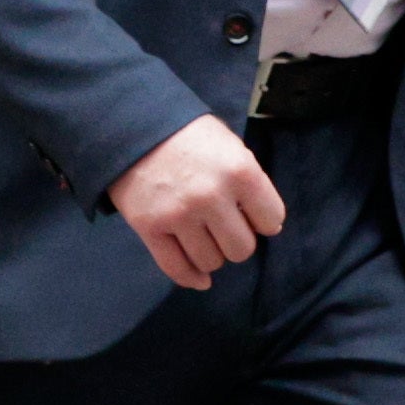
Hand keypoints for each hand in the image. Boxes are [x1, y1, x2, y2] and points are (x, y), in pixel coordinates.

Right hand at [110, 114, 284, 289]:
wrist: (133, 126)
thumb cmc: (188, 134)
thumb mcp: (229, 145)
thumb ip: (249, 181)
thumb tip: (266, 225)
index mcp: (239, 172)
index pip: (271, 220)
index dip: (264, 220)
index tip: (252, 216)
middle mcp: (211, 197)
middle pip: (242, 248)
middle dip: (238, 240)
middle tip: (225, 227)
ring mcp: (179, 215)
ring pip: (211, 261)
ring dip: (213, 255)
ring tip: (205, 237)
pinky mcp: (150, 228)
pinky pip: (177, 268)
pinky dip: (191, 278)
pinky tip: (200, 277)